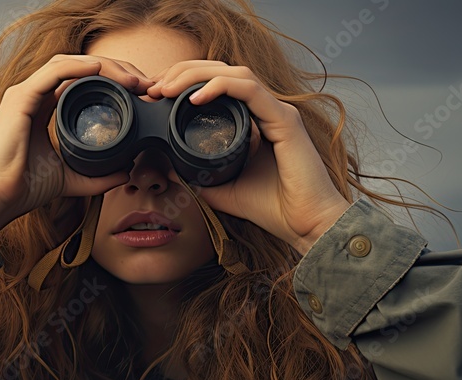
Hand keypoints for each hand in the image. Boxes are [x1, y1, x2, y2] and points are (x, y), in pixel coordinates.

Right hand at [0, 55, 154, 236]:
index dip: (112, 81)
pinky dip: (78, 67)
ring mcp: (25, 94)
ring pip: (69, 64)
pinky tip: (100, 69)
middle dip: (115, 69)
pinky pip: (54, 72)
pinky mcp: (20, 98)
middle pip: (79, 67)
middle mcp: (34, 96)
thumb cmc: (25, 187)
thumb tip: (126, 172)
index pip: (81, 81)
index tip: (139, 93)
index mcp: (44, 108)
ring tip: (131, 78)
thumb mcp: (72, 178)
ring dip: (103, 66)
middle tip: (143, 82)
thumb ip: (98, 175)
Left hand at [146, 61, 350, 255]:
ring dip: (197, 74)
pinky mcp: (285, 120)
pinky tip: (195, 98)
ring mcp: (277, 111)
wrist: (306, 226)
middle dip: (184, 72)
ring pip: (234, 73)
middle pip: (222, 71)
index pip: (218, 85)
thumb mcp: (223, 190)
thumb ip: (199, 177)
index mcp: (254, 121)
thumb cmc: (274, 209)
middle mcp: (266, 110)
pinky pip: (249, 89)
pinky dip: (220, 87)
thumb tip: (169, 166)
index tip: (157, 95)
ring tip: (169, 88)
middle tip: (155, 87)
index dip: (185, 82)